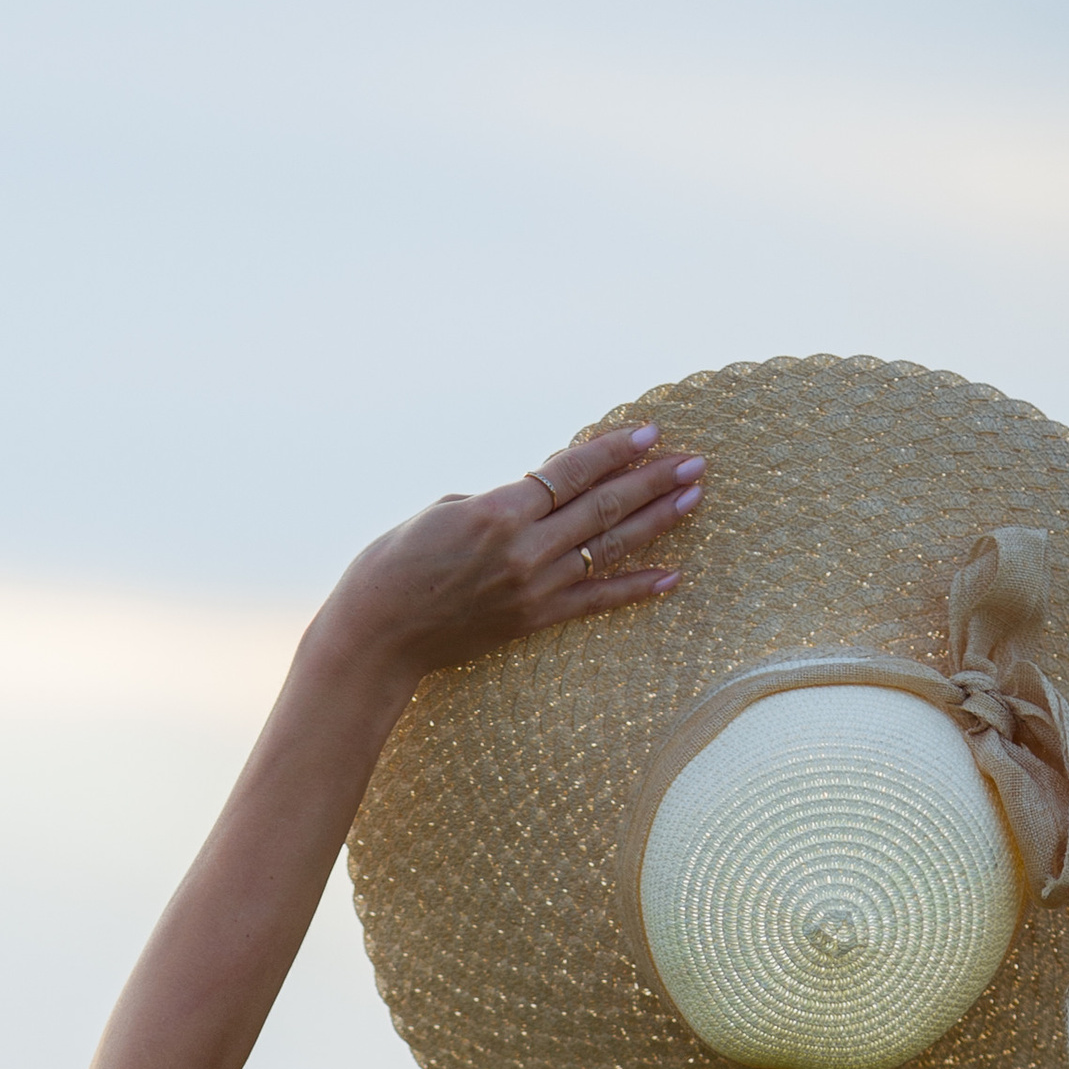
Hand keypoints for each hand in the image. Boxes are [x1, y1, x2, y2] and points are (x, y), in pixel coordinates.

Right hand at [309, 422, 704, 687]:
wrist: (375, 637)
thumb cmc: (394, 564)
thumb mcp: (443, 511)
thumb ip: (500, 500)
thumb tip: (540, 491)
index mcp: (498, 511)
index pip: (571, 472)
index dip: (613, 449)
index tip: (649, 431)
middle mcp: (524, 549)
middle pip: (602, 506)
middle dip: (652, 479)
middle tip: (694, 460)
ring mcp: (533, 587)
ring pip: (608, 547)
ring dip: (656, 521)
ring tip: (693, 497)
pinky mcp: (532, 620)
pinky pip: (595, 601)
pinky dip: (635, 588)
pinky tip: (672, 575)